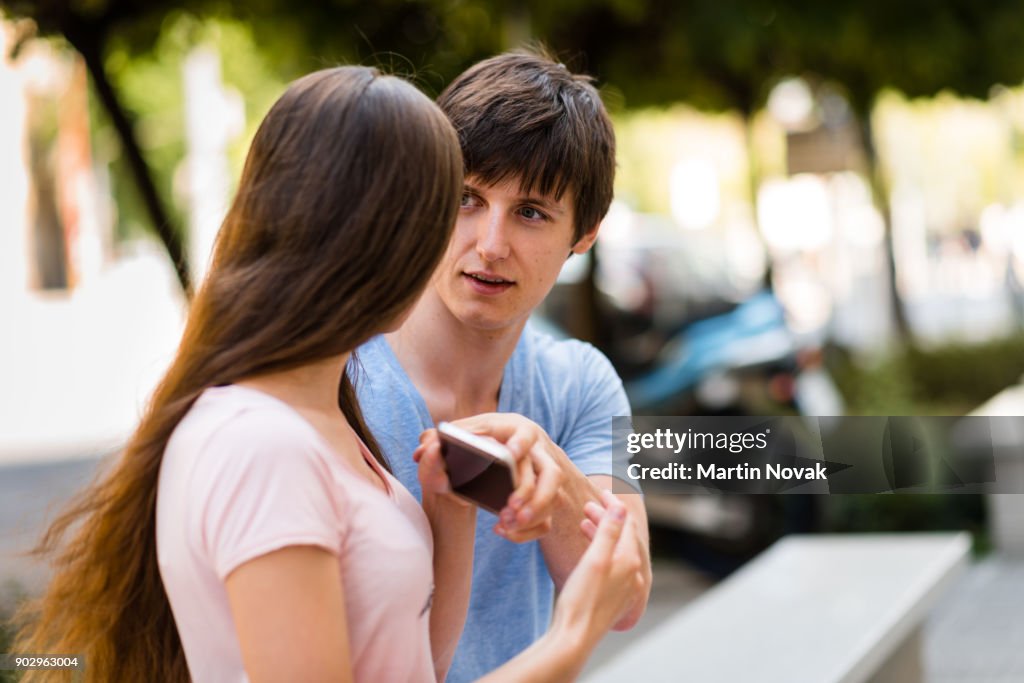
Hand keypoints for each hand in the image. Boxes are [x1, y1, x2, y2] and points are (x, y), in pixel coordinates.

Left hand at [424, 413, 563, 542]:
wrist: (499, 457)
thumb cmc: (479, 440)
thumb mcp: (463, 433)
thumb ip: (439, 438)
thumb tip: (421, 449)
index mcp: (516, 430)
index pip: (525, 435)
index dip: (520, 444)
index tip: (510, 453)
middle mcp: (537, 453)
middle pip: (551, 473)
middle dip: (532, 492)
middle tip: (509, 507)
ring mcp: (545, 477)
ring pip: (554, 497)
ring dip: (535, 513)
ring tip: (509, 523)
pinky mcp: (546, 500)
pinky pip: (547, 520)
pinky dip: (529, 531)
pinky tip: (505, 531)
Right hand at [550, 491, 642, 646]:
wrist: (575, 636)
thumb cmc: (582, 598)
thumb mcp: (594, 559)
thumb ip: (609, 531)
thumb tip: (621, 507)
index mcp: (628, 560)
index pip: (625, 522)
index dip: (613, 504)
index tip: (599, 492)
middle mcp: (633, 573)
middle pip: (622, 536)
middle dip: (606, 518)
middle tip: (586, 506)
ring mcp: (626, 587)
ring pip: (617, 551)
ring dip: (603, 535)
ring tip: (583, 525)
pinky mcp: (617, 598)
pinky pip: (614, 566)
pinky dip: (603, 553)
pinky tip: (589, 553)